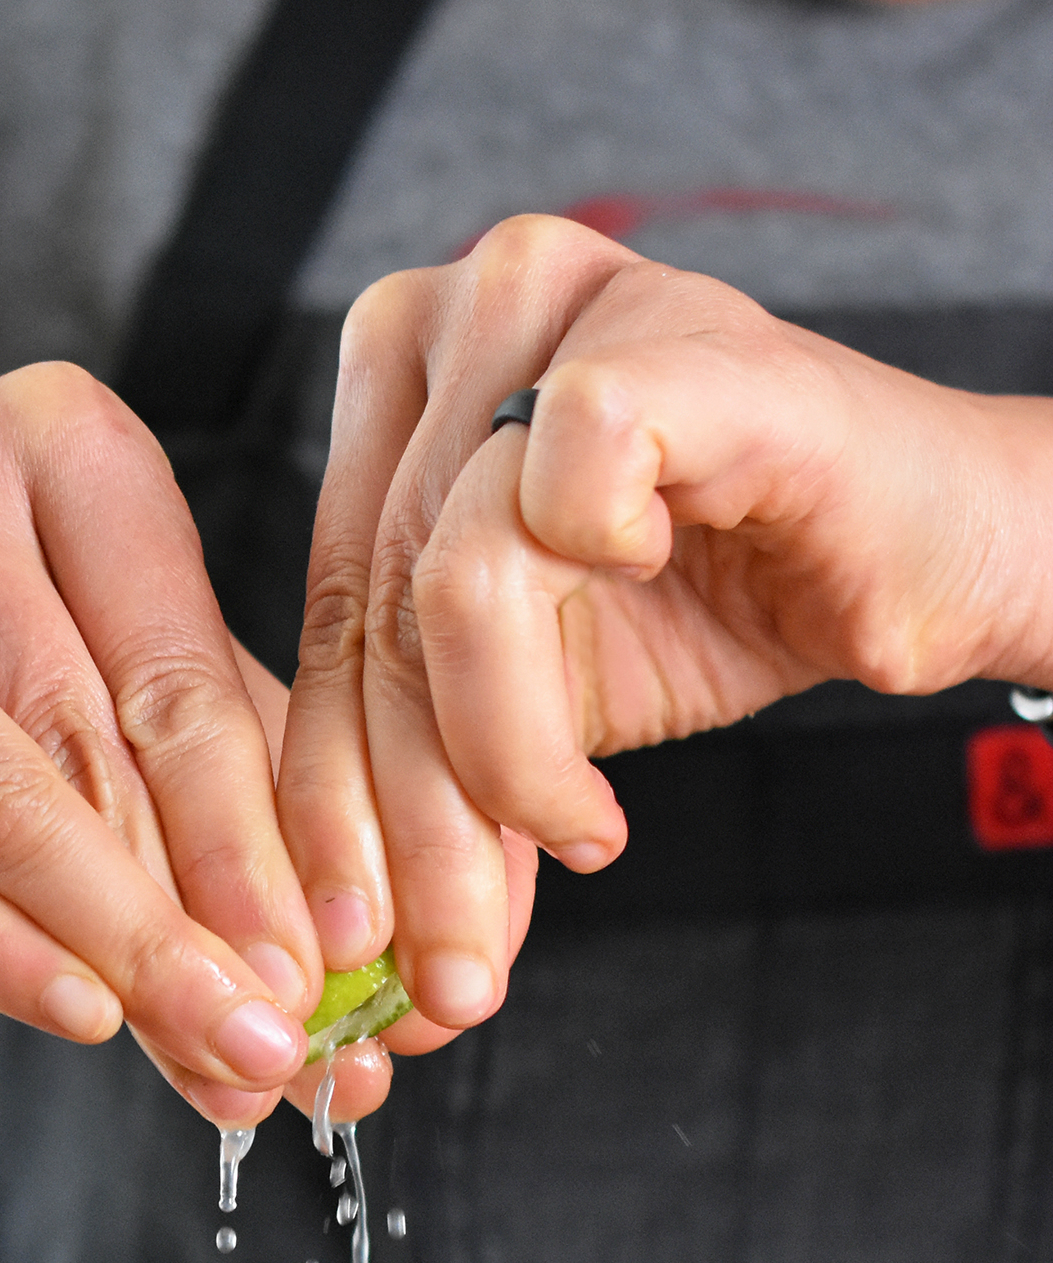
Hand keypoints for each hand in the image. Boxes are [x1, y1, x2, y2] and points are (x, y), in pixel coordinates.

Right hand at [0, 364, 322, 1124]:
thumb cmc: (26, 663)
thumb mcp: (151, 690)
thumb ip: (253, 807)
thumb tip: (361, 974)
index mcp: (64, 440)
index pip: (176, 671)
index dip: (253, 837)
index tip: (321, 964)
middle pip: (84, 738)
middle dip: (189, 911)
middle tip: (271, 1037)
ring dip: (106, 946)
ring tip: (199, 1044)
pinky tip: (82, 1012)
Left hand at [279, 212, 1052, 1051]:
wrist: (928, 554)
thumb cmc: (730, 598)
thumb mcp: (534, 697)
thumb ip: (430, 763)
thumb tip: (361, 928)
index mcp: (395, 384)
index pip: (335, 611)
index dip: (336, 797)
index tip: (360, 937)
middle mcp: (452, 313)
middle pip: (382, 609)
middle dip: (413, 822)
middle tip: (450, 961)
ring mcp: (551, 301)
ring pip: (451, 580)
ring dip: (502, 760)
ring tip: (577, 829)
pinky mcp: (661, 333)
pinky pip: (560, 497)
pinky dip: (600, 604)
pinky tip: (650, 624)